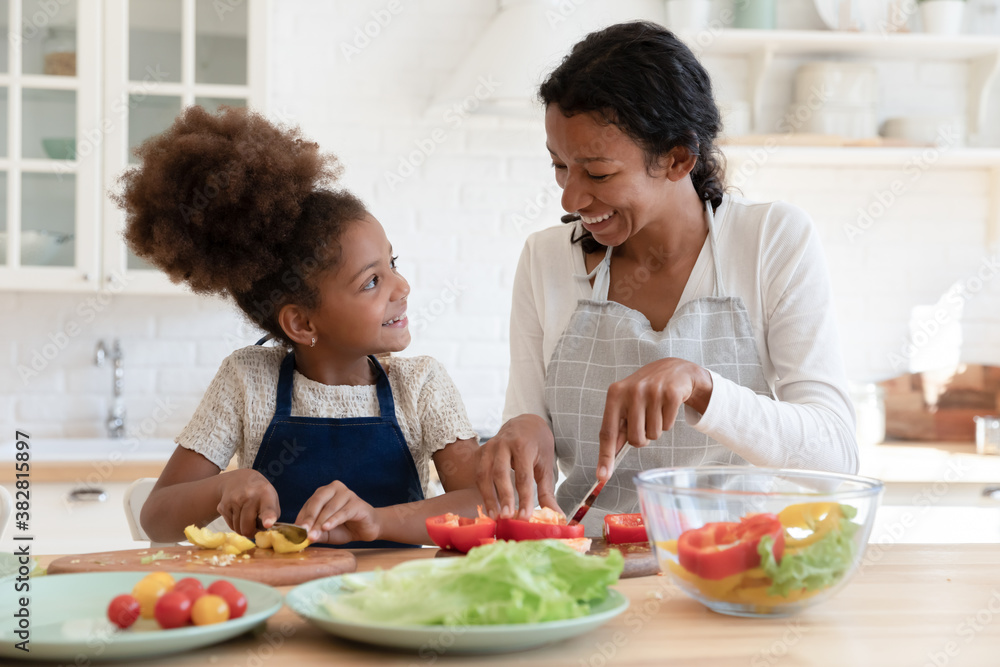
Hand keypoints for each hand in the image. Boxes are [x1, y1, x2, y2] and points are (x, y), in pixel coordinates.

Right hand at [217, 469, 280, 537]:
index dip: (268, 517)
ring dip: (243, 527)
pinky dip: (235, 524)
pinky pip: (230, 526)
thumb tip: (263, 530)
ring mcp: (233, 500)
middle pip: (247, 528)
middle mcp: (249, 496)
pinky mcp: (222, 506)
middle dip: (251, 531)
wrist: (238, 479)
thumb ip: (272, 515)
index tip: (268, 524)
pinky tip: (238, 512)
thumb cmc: (260, 493)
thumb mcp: (272, 499)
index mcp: (265, 493)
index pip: (268, 508)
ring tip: (247, 515)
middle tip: (255, 524)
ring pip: (237, 529)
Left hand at [295, 481, 379, 543]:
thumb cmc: (344, 528)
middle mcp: (334, 489)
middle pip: (318, 501)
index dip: (302, 518)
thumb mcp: (325, 532)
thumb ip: (314, 532)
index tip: (295, 532)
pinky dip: (334, 520)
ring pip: (329, 508)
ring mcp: (347, 494)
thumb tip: (300, 538)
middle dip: (309, 518)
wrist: (366, 529)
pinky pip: (343, 512)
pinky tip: (327, 528)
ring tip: (313, 535)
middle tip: (303, 532)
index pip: (309, 504)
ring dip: (320, 522)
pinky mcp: (357, 503)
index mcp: (323, 493)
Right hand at [476, 414, 559, 519]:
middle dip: (503, 496)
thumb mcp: (546, 464)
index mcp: (523, 445)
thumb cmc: (538, 446)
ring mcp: (490, 447)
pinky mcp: (481, 452)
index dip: (524, 498)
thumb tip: (557, 515)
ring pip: (484, 474)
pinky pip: (478, 474)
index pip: (523, 475)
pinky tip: (489, 506)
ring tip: (494, 516)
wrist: (525, 423)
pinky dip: (482, 491)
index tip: (524, 517)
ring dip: (488, 497)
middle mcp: (504, 444)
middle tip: (506, 517)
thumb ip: (547, 491)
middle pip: (500, 472)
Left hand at [597, 358, 712, 479]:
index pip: (607, 432)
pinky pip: (668, 426)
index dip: (605, 456)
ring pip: (653, 434)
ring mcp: (652, 391)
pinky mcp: (671, 394)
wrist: (675, 370)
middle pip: (635, 439)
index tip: (602, 476)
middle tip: (645, 421)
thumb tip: (607, 460)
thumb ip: (618, 428)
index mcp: (615, 394)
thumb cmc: (646, 392)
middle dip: (642, 438)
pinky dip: (669, 422)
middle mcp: (631, 391)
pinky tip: (667, 406)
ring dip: (657, 428)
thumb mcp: (627, 403)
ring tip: (657, 410)